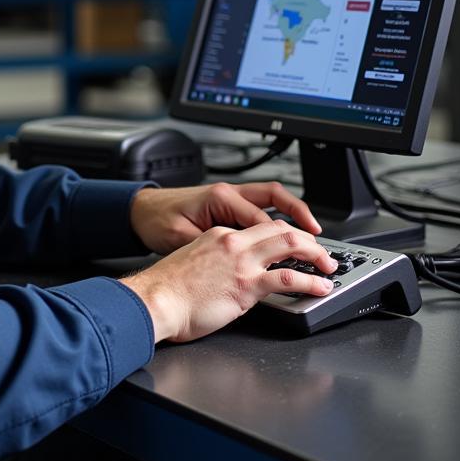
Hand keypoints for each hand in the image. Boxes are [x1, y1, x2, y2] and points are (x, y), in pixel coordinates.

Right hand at [121, 221, 336, 342]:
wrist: (155, 300)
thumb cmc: (166, 290)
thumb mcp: (194, 265)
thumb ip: (217, 266)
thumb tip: (231, 281)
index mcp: (218, 235)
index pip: (259, 228)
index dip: (282, 237)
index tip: (294, 247)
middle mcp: (231, 241)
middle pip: (280, 229)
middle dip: (306, 240)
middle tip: (320, 252)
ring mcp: (240, 261)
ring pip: (290, 245)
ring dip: (315, 256)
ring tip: (328, 267)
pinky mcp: (246, 284)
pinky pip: (287, 278)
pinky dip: (309, 281)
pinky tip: (320, 287)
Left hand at [129, 180, 321, 254]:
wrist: (139, 214)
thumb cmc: (156, 221)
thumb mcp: (181, 237)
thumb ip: (212, 249)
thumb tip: (237, 265)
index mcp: (220, 198)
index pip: (262, 220)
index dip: (283, 241)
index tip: (300, 259)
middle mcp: (227, 195)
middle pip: (275, 201)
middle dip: (301, 219)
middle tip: (320, 242)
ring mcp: (228, 200)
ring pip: (270, 203)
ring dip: (292, 217)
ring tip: (312, 236)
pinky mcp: (225, 208)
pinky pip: (257, 211)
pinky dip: (274, 221)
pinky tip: (283, 236)